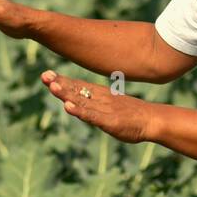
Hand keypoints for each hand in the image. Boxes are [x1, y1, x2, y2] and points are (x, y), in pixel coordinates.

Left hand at [40, 70, 155, 143]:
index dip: (61, 81)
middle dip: (59, 84)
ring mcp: (104, 109)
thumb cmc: (130, 114)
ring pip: (82, 101)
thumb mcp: (109, 105)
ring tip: (52, 86)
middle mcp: (99, 99)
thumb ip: (93, 103)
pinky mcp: (109, 121)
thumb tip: (77, 101)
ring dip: (66, 94)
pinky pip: (92, 116)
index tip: (46, 75)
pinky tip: (68, 107)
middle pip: (76, 91)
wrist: (152, 120)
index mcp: (99, 94)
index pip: (77, 86)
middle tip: (44, 76)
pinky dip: (80, 111)